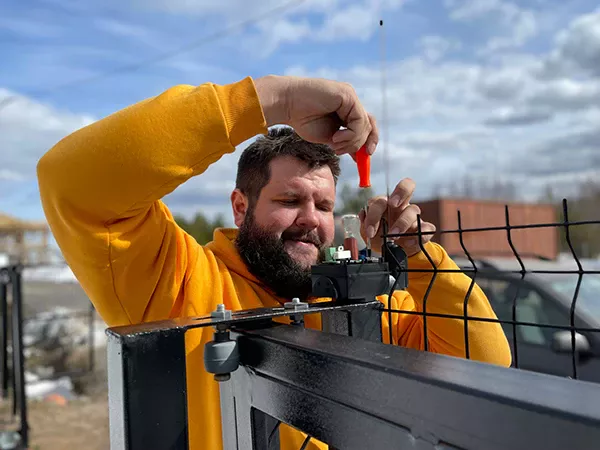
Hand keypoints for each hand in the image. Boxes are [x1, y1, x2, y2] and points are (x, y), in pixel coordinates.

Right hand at [254, 75, 377, 155]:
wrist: (287, 104)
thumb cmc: (302, 120)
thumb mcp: (328, 137)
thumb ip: (345, 142)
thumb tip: (361, 156)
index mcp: (346, 110)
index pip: (365, 126)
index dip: (367, 142)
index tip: (363, 160)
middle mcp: (350, 101)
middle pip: (369, 125)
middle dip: (363, 144)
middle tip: (352, 156)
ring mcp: (350, 97)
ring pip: (365, 126)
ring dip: (352, 142)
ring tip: (335, 145)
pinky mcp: (348, 95)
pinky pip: (360, 121)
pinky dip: (351, 135)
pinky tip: (335, 137)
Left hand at [358, 178, 435, 256]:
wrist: (394, 253)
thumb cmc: (380, 238)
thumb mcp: (369, 233)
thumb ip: (365, 224)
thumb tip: (363, 214)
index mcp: (386, 204)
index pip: (381, 199)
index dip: (374, 212)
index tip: (370, 230)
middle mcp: (401, 206)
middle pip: (407, 185)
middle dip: (400, 192)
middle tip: (392, 204)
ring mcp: (414, 217)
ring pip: (414, 209)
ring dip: (402, 222)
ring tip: (393, 235)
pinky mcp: (423, 229)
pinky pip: (427, 228)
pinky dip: (418, 235)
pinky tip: (408, 243)